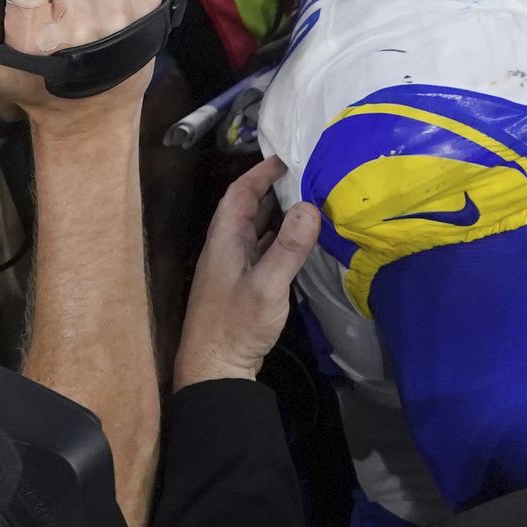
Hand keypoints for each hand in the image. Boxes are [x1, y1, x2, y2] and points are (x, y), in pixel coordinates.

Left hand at [175, 158, 320, 387]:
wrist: (216, 369)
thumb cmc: (236, 325)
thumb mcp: (267, 285)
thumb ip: (288, 247)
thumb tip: (310, 206)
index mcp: (225, 241)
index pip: (239, 194)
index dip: (259, 173)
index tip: (285, 157)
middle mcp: (227, 249)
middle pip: (249, 209)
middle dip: (274, 189)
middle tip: (307, 174)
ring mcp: (235, 268)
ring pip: (257, 230)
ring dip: (279, 214)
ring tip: (310, 200)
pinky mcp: (245, 286)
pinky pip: (264, 250)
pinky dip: (282, 239)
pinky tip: (301, 241)